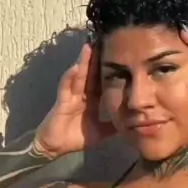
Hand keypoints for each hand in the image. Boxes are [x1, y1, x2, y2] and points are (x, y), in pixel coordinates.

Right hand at [35, 43, 115, 157]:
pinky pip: (66, 87)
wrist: (56, 147)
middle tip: (105, 40)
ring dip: (83, 61)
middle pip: (91, 73)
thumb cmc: (76, 137)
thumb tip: (132, 124)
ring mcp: (71, 95)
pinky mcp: (61, 101)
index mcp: (91, 99)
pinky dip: (70, 77)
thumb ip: (113, 126)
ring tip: (90, 47)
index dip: (109, 69)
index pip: (102, 80)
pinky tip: (76, 68)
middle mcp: (81, 94)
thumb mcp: (101, 132)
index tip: (120, 55)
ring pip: (79, 75)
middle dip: (97, 57)